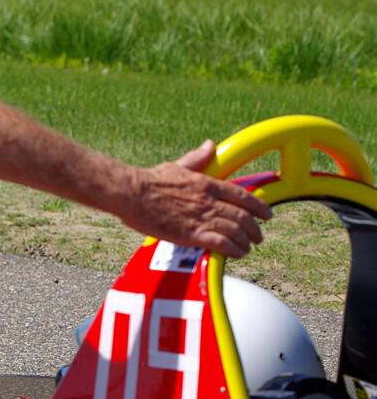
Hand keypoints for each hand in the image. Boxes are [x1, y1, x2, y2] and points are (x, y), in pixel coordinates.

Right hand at [122, 140, 272, 257]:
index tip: (266, 214)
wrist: (132, 193)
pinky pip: (221, 243)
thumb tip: (210, 145)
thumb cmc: (150, 180)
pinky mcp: (191, 234)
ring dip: (246, 241)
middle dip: (255, 229)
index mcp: (207, 183)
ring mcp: (201, 218)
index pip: (242, 196)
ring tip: (248, 248)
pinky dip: (233, 249)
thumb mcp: (177, 165)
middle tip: (258, 236)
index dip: (259, 207)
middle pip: (243, 217)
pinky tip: (237, 253)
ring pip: (236, 231)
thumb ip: (196, 158)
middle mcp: (209, 201)